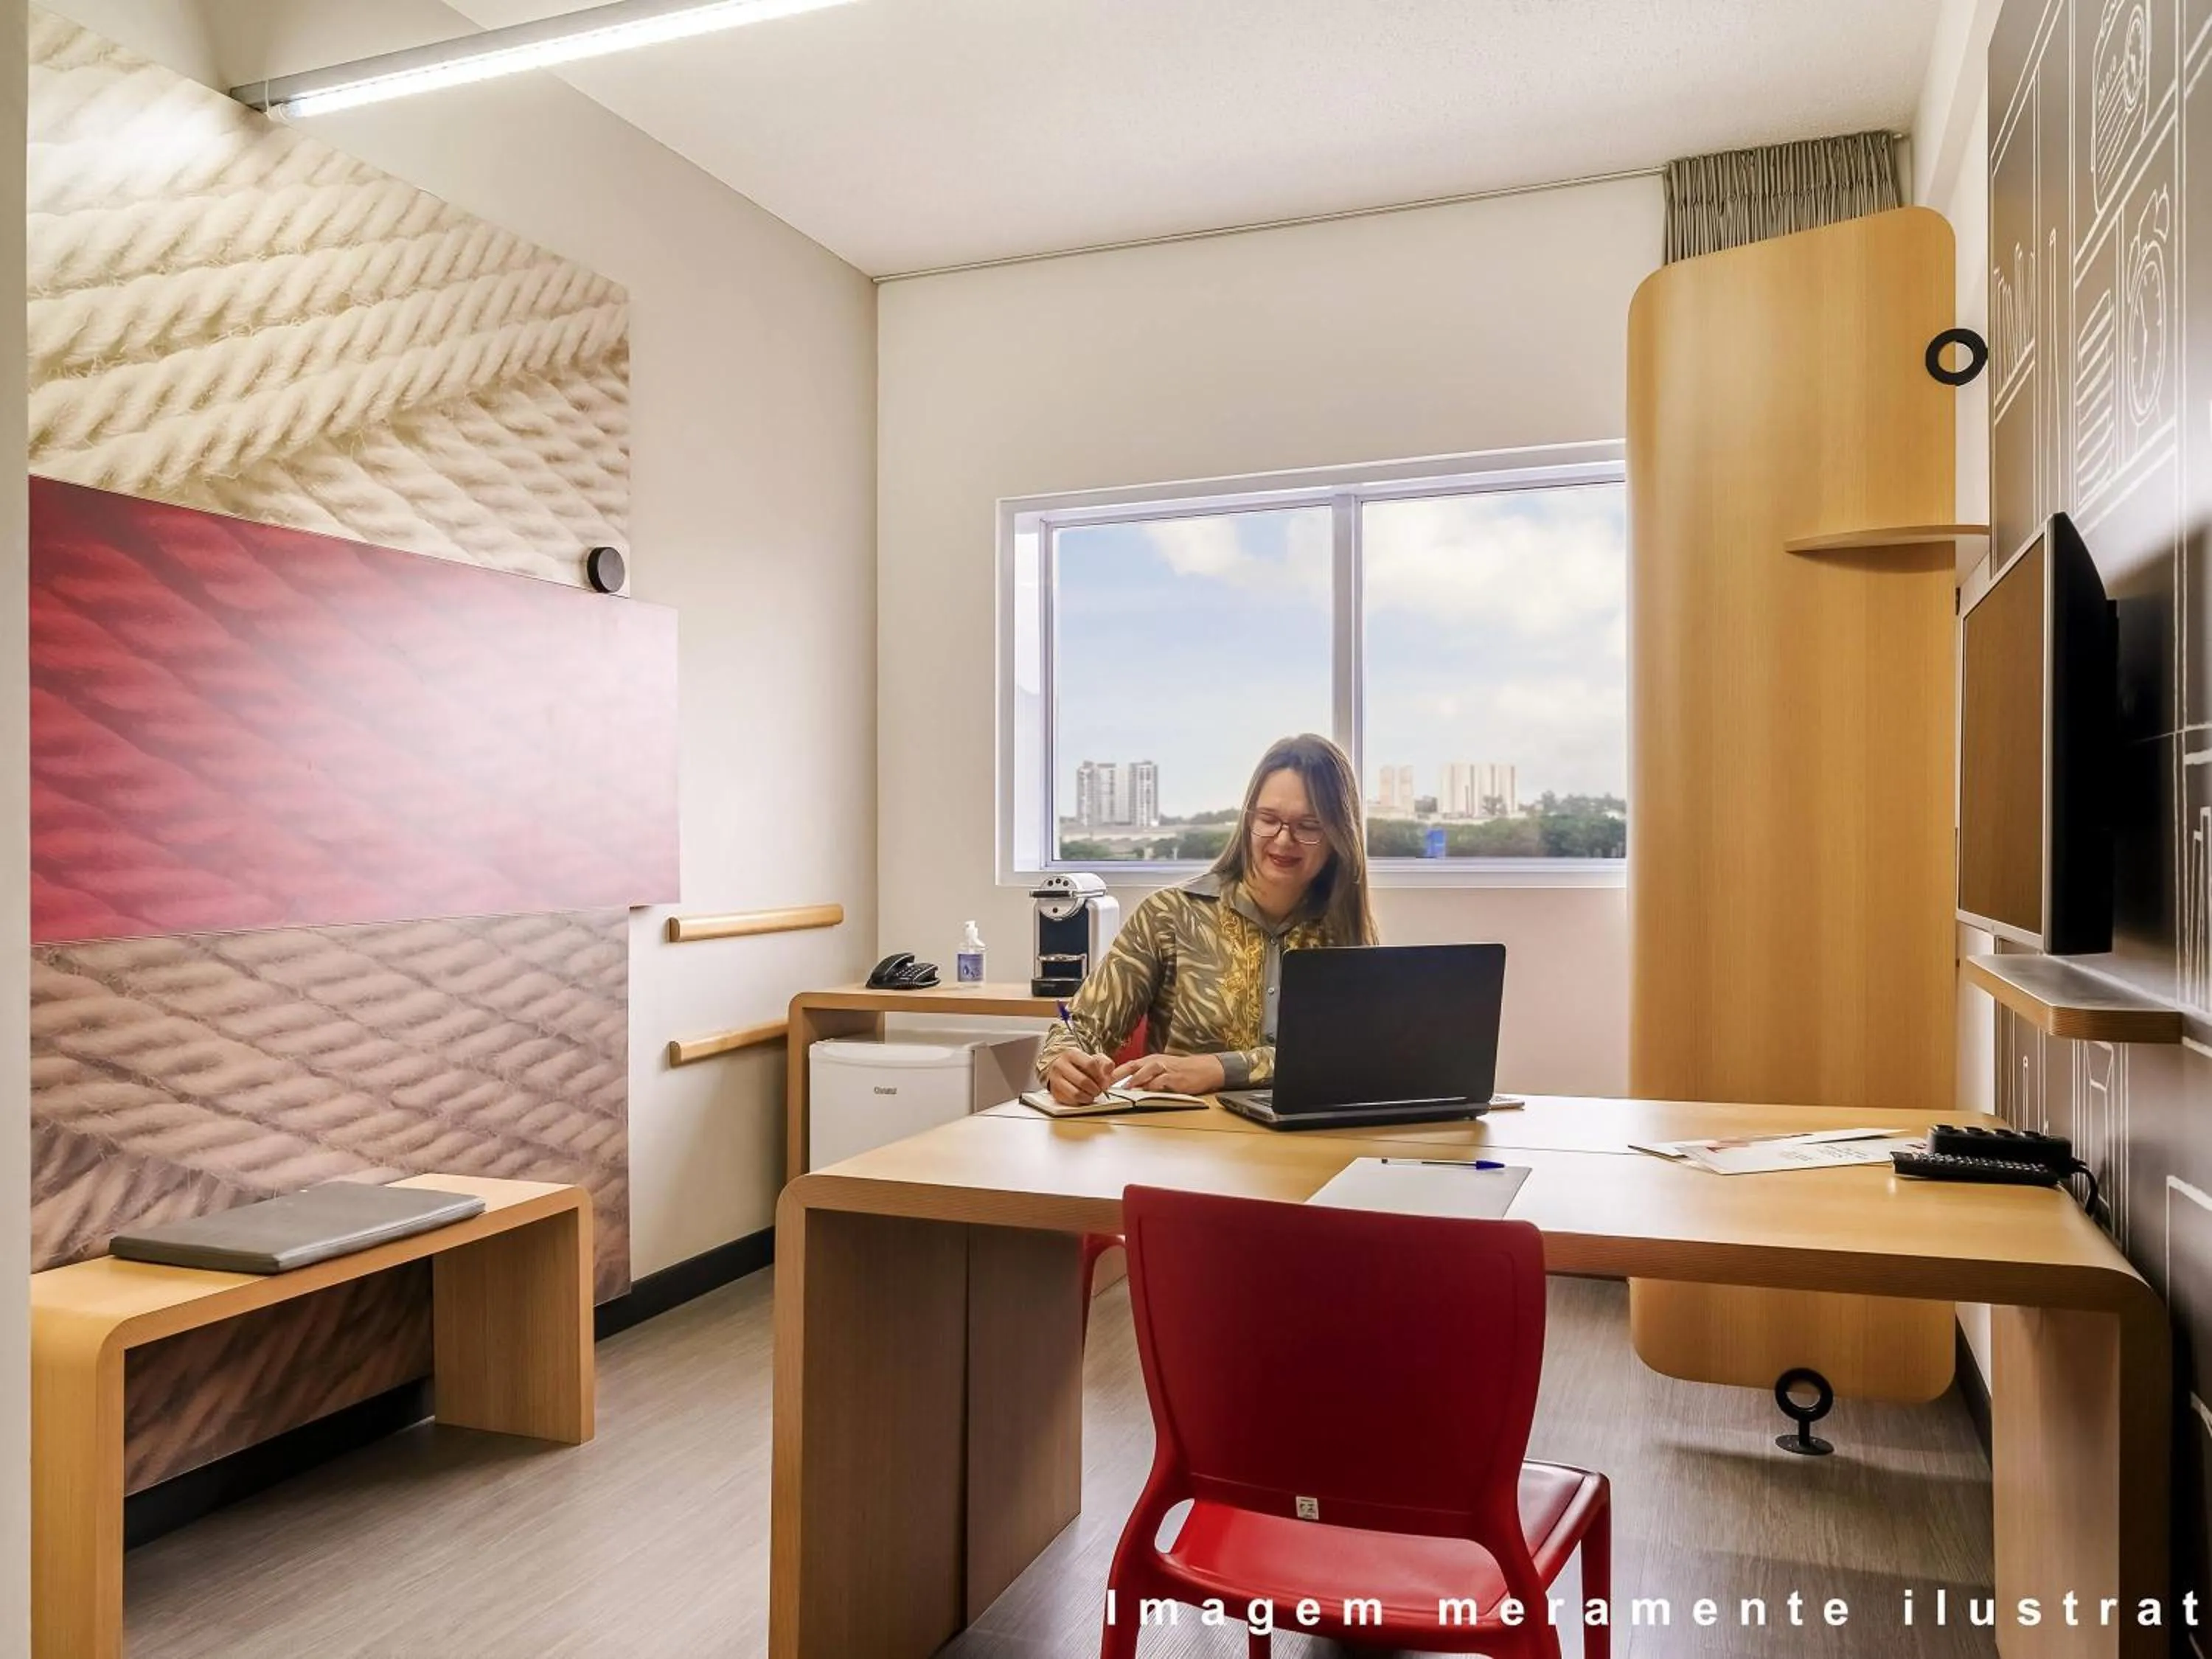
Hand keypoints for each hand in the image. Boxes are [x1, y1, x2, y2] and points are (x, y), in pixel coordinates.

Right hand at [1045, 1048, 1115, 1103]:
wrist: (1062, 1070)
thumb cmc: (1081, 1066)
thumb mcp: (1095, 1060)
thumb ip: (1106, 1064)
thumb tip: (1115, 1068)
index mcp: (1071, 1054)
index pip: (1090, 1064)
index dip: (1100, 1075)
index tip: (1104, 1080)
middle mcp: (1060, 1065)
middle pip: (1083, 1081)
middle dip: (1096, 1088)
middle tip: (1099, 1089)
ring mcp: (1055, 1079)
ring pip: (1076, 1093)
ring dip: (1089, 1097)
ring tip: (1092, 1093)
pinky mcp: (1055, 1092)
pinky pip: (1071, 1101)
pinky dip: (1081, 1101)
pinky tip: (1084, 1096)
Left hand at [1111, 1052, 1226, 1095]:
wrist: (1205, 1069)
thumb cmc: (1182, 1071)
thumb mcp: (1162, 1070)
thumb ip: (1147, 1077)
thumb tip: (1129, 1087)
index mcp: (1151, 1061)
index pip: (1128, 1065)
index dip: (1114, 1072)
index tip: (1101, 1081)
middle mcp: (1156, 1062)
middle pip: (1133, 1066)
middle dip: (1118, 1075)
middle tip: (1106, 1084)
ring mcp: (1166, 1069)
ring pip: (1146, 1071)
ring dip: (1135, 1079)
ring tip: (1125, 1088)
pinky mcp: (1176, 1078)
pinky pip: (1162, 1080)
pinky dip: (1154, 1085)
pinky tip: (1147, 1091)